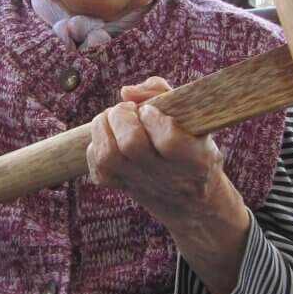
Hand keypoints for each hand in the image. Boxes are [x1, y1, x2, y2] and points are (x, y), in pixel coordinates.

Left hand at [87, 77, 246, 227]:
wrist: (190, 202)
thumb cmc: (193, 149)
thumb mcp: (196, 120)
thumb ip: (164, 94)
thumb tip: (126, 91)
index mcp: (195, 159)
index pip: (168, 140)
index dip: (153, 117)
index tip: (152, 110)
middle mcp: (167, 177)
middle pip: (131, 144)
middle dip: (122, 116)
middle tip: (129, 110)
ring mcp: (140, 184)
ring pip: (107, 155)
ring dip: (104, 126)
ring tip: (115, 119)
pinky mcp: (119, 186)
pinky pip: (96, 163)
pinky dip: (96, 143)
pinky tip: (111, 137)